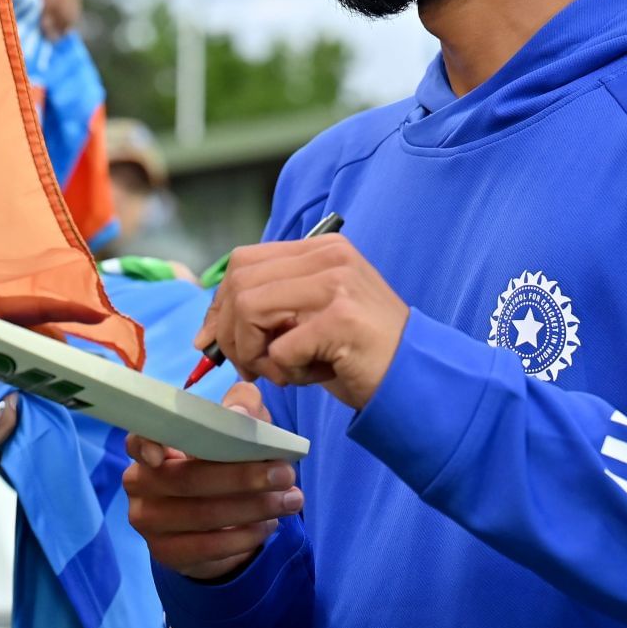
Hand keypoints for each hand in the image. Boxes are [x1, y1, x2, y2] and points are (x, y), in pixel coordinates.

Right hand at [124, 382, 303, 579]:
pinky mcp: (167, 552)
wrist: (221, 520)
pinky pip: (208, 547)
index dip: (145, 445)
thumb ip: (243, 407)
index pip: (137, 440)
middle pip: (186, 480)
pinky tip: (269, 524)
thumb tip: (240, 412)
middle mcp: (140, 482)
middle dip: (241, 477)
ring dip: (253, 508)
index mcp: (152, 445)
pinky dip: (245, 536)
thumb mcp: (240, 426)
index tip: (161, 454)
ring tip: (290, 500)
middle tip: (285, 474)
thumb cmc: (227, 459)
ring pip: (202, 516)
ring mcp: (148, 521)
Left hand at [197, 233, 408, 408]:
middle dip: (228, 332)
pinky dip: (283, 373)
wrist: (416, 377)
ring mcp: (336, 285)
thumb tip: (210, 328)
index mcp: (321, 249)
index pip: (243, 261)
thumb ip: (272, 306)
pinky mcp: (341, 320)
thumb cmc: (360, 353)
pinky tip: (310, 376)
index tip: (211, 339)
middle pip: (239, 282)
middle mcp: (328, 257)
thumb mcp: (314, 315)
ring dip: (253, 353)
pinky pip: (279, 350)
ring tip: (281, 371)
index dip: (218, 303)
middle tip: (249, 365)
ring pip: (249, 310)